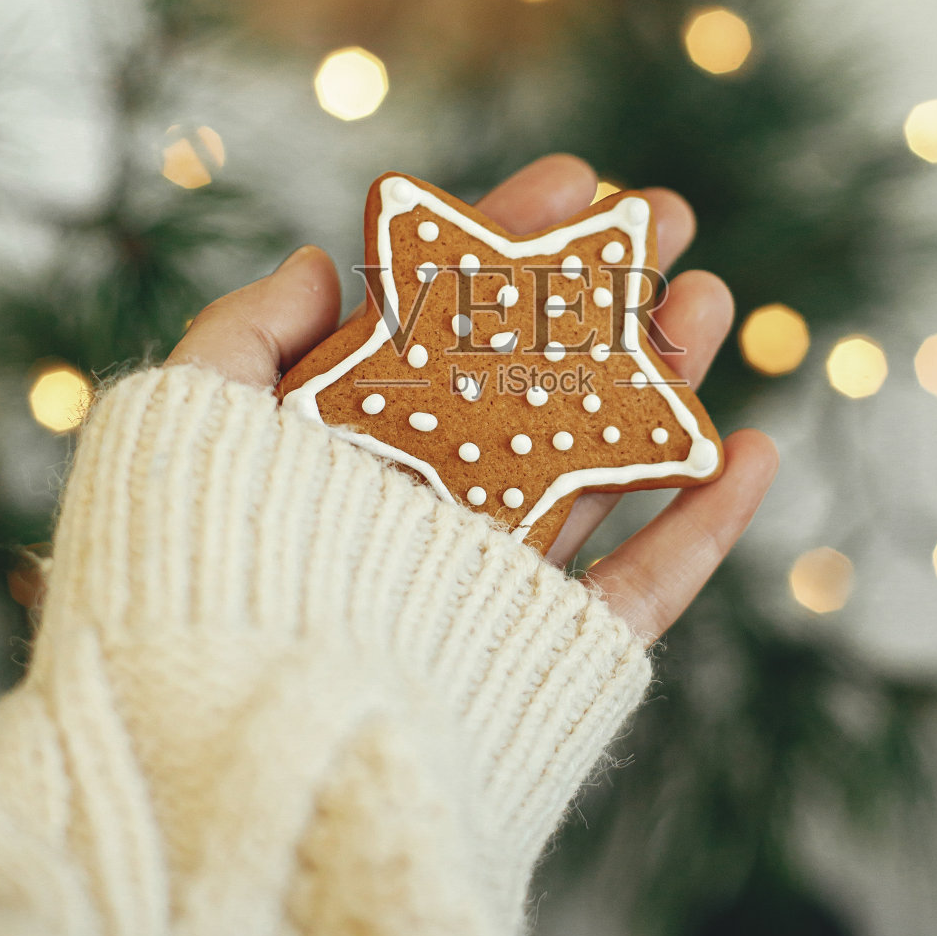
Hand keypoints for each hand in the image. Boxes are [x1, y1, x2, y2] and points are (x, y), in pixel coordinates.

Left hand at [167, 155, 777, 639]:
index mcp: (358, 443)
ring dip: (667, 381)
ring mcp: (497, 578)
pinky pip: (645, 588)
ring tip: (713, 297)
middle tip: (664, 216)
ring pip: (602, 464)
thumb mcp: (182, 428)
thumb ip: (243, 335)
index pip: (447, 322)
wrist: (235, 757)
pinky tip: (754, 451)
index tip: (573, 178)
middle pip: (541, 380)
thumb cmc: (188, 583)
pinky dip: (705, 527)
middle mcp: (436, 504)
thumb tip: (321, 262)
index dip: (509, 245)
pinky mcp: (548, 654)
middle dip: (606, 293)